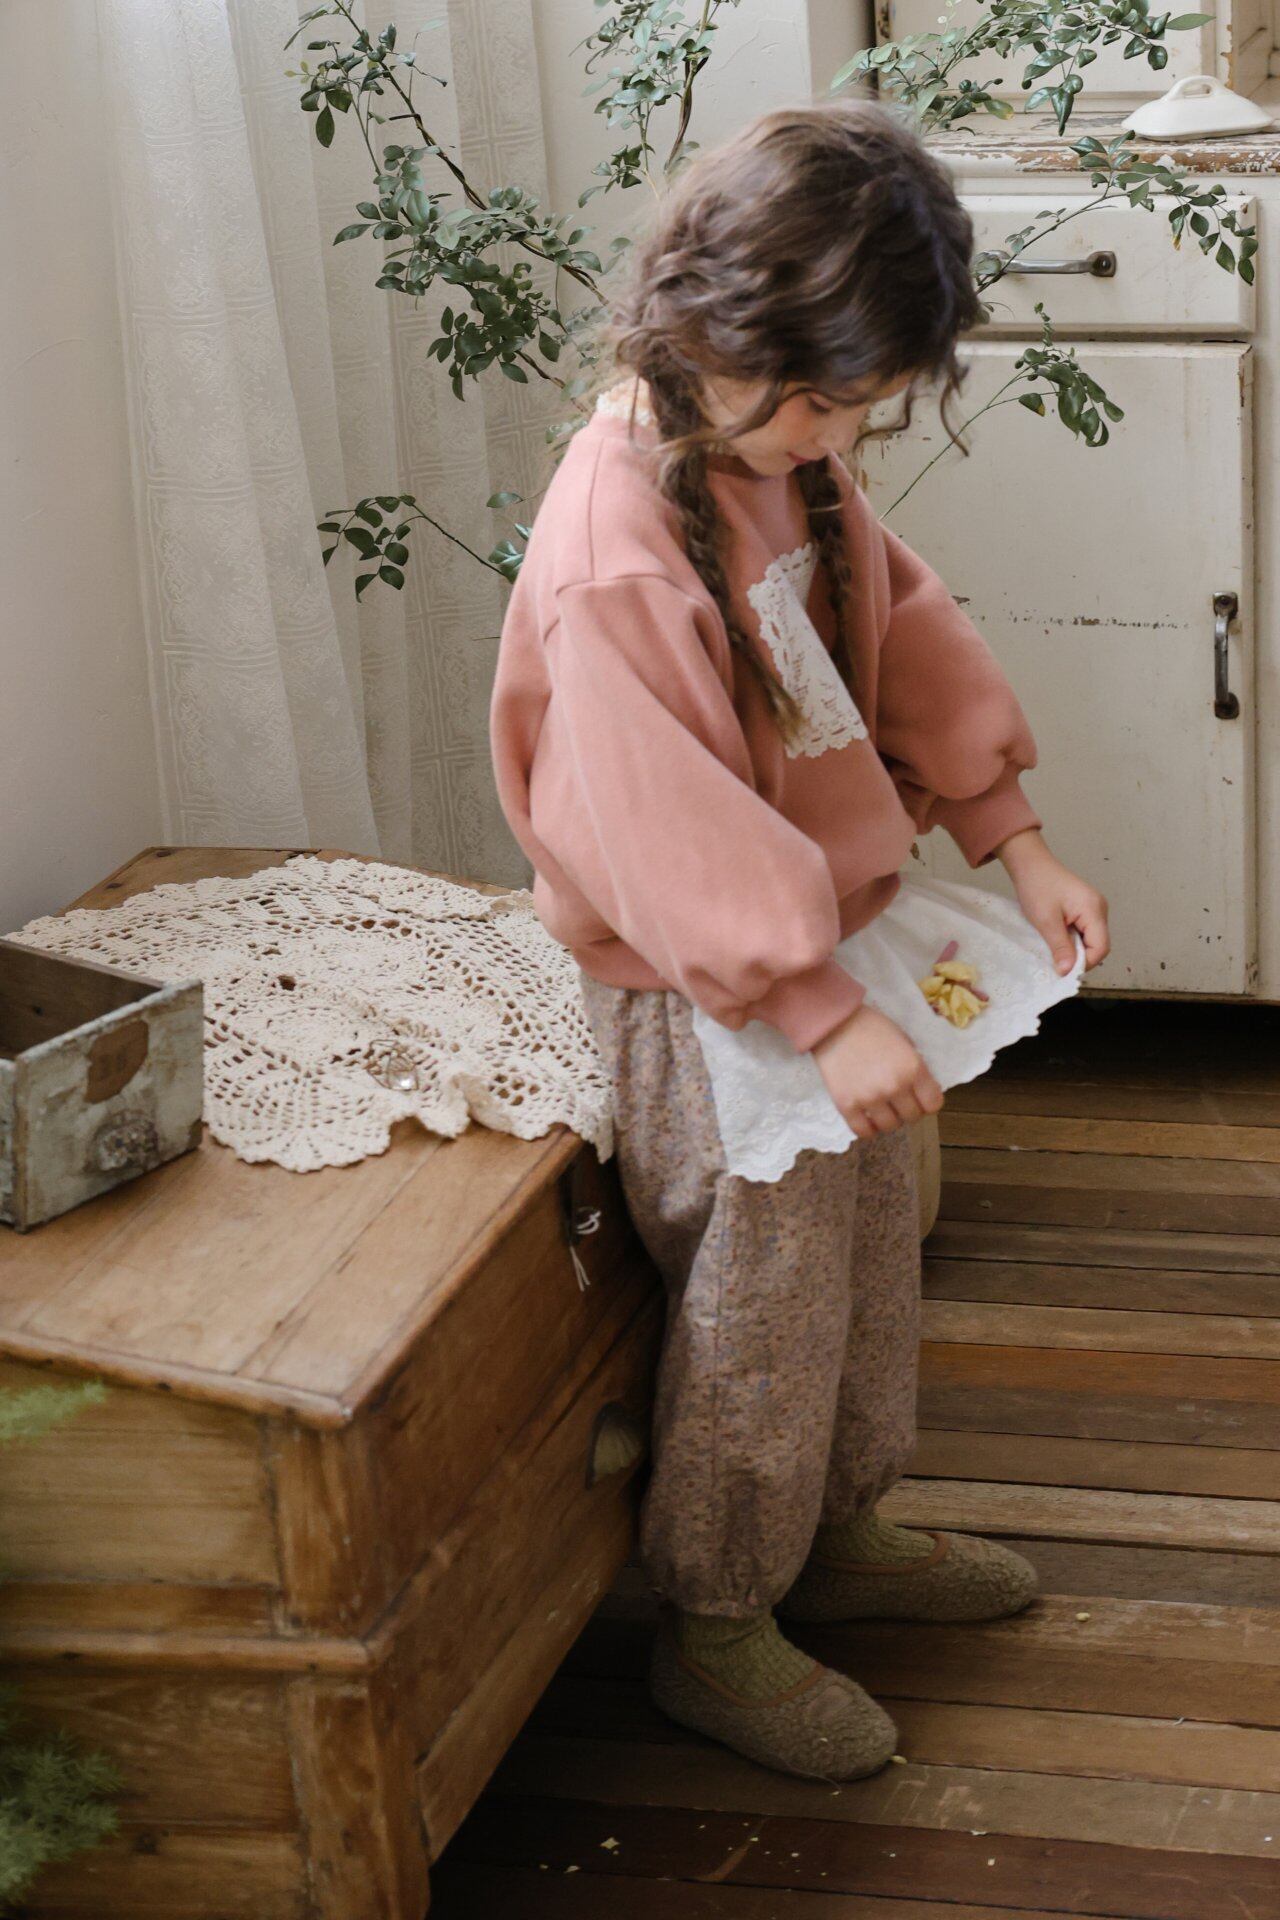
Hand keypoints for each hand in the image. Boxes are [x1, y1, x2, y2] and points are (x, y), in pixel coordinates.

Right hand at [812, 1003, 944, 1138]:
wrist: (834, 1023)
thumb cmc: (871, 1026)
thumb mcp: (903, 1040)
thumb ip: (914, 1067)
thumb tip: (921, 1089)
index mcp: (913, 1068)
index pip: (933, 1104)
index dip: (928, 1102)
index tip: (920, 1098)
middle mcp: (894, 1086)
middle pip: (912, 1117)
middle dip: (908, 1109)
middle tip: (898, 1100)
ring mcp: (870, 1098)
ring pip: (890, 1126)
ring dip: (888, 1119)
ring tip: (882, 1107)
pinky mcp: (846, 1105)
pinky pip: (863, 1131)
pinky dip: (868, 1128)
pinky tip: (867, 1117)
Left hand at [996, 827, 1109, 973]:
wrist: (1031, 864)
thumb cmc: (1037, 888)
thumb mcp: (1046, 921)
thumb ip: (1060, 947)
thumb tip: (1068, 972)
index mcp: (1094, 910)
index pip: (1101, 947)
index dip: (1085, 963)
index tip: (1064, 970)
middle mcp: (1100, 908)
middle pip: (1098, 944)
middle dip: (1080, 957)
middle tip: (1057, 961)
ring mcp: (1094, 907)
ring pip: (1091, 939)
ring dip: (1075, 948)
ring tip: (1055, 948)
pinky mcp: (1086, 907)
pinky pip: (1085, 930)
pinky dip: (1073, 938)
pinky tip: (1057, 938)